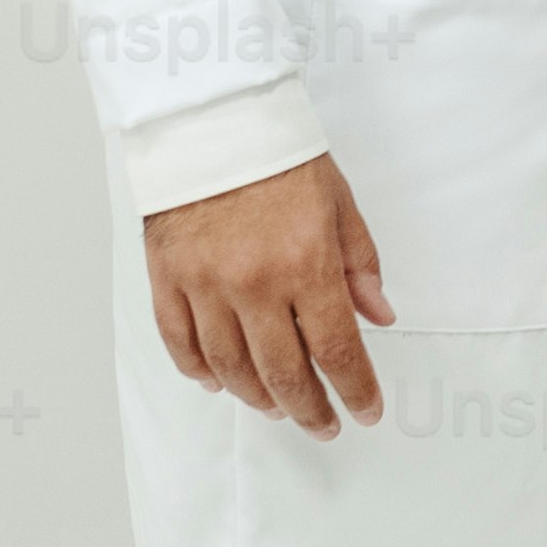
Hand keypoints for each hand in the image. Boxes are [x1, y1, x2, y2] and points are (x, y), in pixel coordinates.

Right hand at [146, 153, 392, 434]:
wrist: (212, 121)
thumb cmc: (280, 157)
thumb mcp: (339, 204)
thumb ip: (360, 265)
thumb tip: (379, 317)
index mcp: (305, 264)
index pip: (336, 350)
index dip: (355, 390)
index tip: (366, 411)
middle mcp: (254, 284)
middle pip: (283, 373)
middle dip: (309, 409)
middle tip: (324, 425)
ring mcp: (205, 284)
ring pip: (230, 368)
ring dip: (258, 398)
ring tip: (277, 406)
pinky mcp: (168, 278)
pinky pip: (181, 344)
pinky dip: (200, 372)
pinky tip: (220, 383)